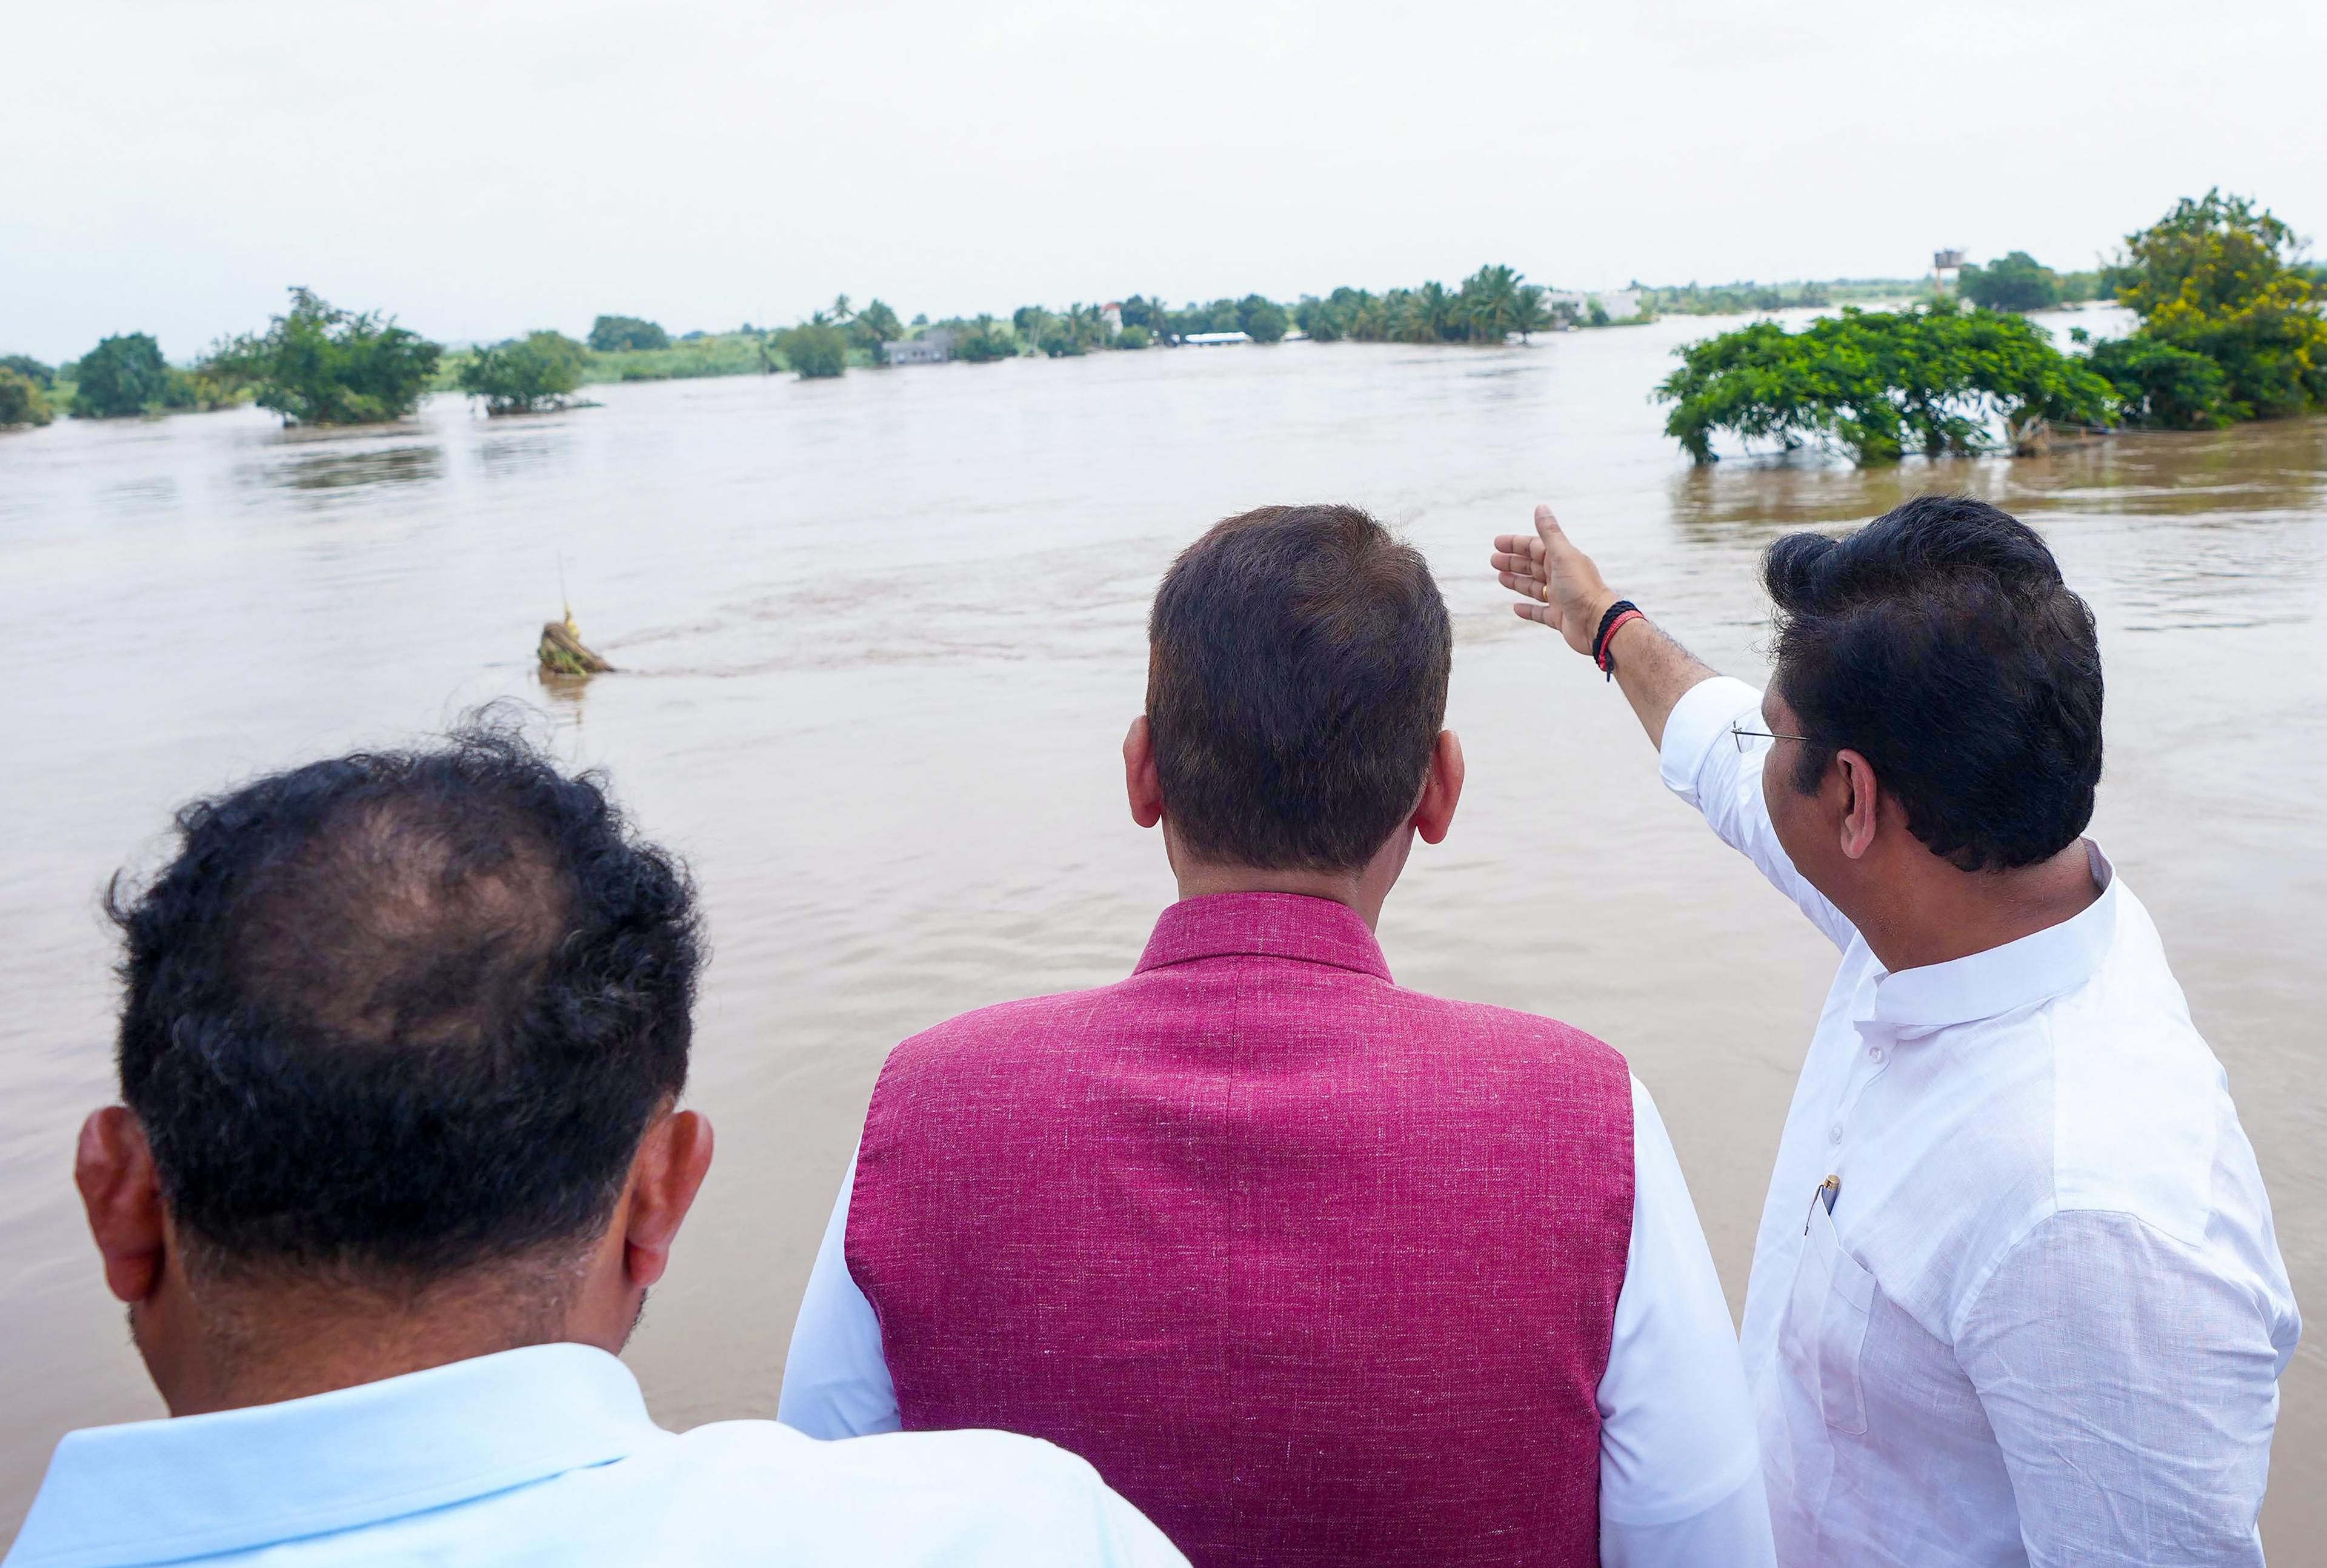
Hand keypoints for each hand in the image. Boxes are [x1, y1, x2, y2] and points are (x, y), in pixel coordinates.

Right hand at [1491, 504, 1619, 658]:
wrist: (1597, 622)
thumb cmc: (1582, 588)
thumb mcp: (1562, 555)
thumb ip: (1550, 533)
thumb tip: (1541, 507)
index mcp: (1561, 560)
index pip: (1535, 547)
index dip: (1516, 544)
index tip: (1497, 543)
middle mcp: (1560, 577)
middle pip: (1533, 566)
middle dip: (1513, 562)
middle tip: (1494, 560)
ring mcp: (1559, 598)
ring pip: (1534, 587)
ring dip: (1517, 581)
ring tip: (1501, 577)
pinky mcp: (1558, 617)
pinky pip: (1539, 612)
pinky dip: (1527, 609)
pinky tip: (1515, 608)